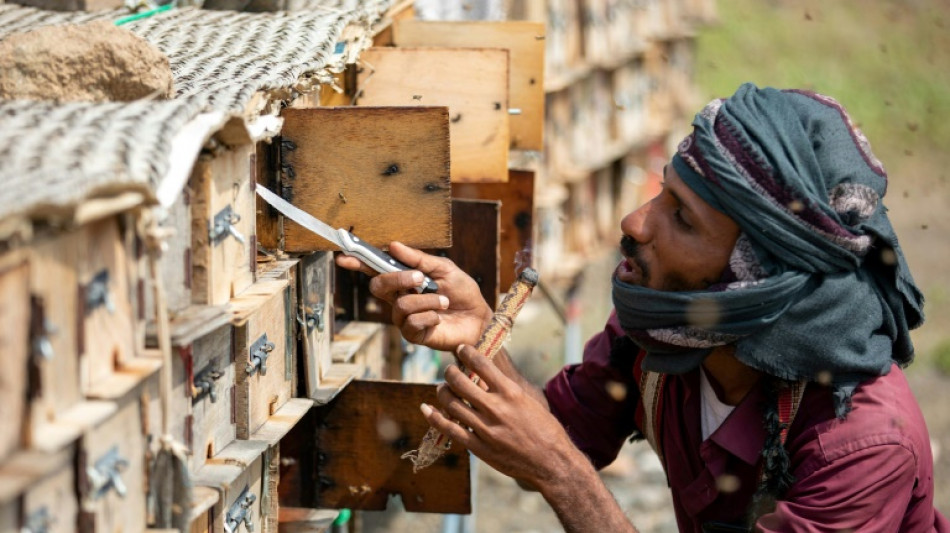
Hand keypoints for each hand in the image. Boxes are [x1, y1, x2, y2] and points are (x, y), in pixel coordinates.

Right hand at [335, 242, 493, 350]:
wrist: (479, 317)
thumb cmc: (462, 291)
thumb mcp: (444, 268)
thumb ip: (419, 259)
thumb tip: (393, 245)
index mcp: (403, 280)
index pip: (376, 270)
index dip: (359, 263)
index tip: (344, 257)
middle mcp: (399, 298)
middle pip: (378, 286)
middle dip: (397, 278)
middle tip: (420, 277)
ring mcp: (404, 318)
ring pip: (401, 305)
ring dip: (427, 300)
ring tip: (444, 300)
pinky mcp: (413, 334)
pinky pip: (412, 323)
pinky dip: (430, 316)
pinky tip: (440, 317)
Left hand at [422, 344, 583, 487]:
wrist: (551, 462)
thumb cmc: (544, 429)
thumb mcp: (529, 401)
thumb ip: (505, 389)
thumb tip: (485, 372)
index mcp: (511, 393)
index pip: (482, 364)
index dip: (467, 353)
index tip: (461, 349)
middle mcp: (496, 408)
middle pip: (460, 381)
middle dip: (450, 371)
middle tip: (449, 370)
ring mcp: (486, 429)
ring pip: (451, 403)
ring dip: (442, 391)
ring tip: (443, 388)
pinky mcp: (479, 447)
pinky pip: (450, 429)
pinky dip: (434, 417)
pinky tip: (426, 408)